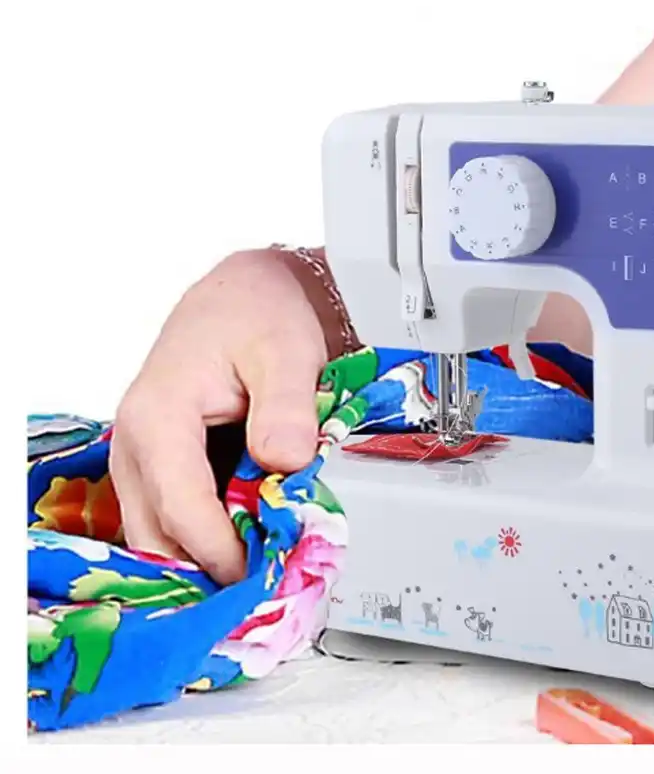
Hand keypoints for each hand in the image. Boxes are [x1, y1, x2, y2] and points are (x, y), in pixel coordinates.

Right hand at [111, 249, 328, 583]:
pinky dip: (210, 536)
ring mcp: (148, 457)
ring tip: (263, 570)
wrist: (250, 292)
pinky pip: (178, 515)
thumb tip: (288, 463)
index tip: (260, 574)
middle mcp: (138, 443)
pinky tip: (252, 541)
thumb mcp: (285, 350)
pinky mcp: (168, 464)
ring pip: (162, 533)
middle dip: (208, 569)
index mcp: (157, 416)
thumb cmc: (259, 311)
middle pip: (158, 536)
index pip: (180, 510)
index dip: (221, 551)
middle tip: (264, 588)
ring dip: (207, 557)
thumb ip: (286, 408)